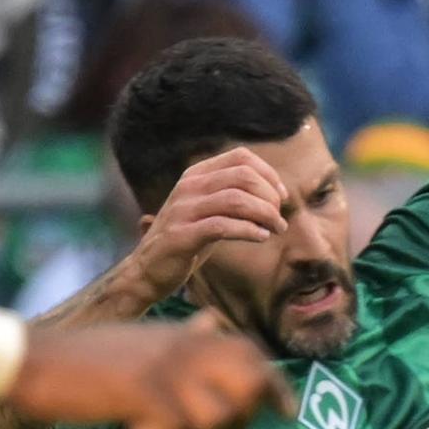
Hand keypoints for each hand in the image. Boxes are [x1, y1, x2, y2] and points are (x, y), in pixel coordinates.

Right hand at [7, 321, 288, 428]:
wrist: (39, 360)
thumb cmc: (92, 356)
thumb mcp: (146, 338)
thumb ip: (184, 336)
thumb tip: (215, 322)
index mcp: (185, 336)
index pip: (250, 354)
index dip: (275, 385)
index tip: (288, 414)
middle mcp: (182, 348)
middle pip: (248, 384)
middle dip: (244, 416)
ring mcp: (162, 370)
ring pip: (216, 415)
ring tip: (164, 428)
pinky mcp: (138, 393)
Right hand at [123, 146, 287, 300]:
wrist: (148, 270)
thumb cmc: (187, 240)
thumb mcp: (209, 210)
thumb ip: (233, 197)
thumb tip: (277, 195)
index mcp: (196, 175)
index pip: (241, 157)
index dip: (268, 175)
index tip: (281, 198)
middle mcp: (189, 186)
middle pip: (243, 176)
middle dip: (270, 197)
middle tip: (279, 220)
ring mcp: (183, 209)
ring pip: (236, 200)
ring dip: (265, 215)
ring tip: (276, 229)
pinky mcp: (182, 235)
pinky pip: (222, 226)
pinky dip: (248, 230)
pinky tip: (261, 237)